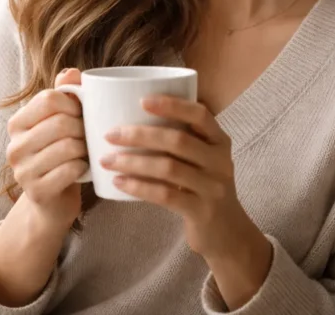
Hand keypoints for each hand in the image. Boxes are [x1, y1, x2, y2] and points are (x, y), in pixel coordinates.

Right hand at [5, 68, 87, 231]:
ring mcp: (22, 171)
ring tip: (86, 151)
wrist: (53, 201)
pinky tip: (83, 168)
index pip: (48, 99)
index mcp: (17, 124)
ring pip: (67, 147)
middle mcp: (14, 146)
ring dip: (85, 149)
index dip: (73, 104)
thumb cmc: (60, 154)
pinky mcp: (36, 192)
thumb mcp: (60, 122)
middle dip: (82, 128)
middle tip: (88, 135)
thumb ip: (65, 94)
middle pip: (60, 123)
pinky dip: (83, 167)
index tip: (81, 114)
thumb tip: (70, 72)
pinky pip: (69, 170)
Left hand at [100, 96, 263, 261]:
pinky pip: (165, 195)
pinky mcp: (201, 211)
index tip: (142, 101)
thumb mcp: (203, 159)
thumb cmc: (204, 187)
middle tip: (110, 134)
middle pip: (178, 140)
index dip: (172, 105)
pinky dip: (139, 187)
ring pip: (168, 168)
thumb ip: (181, 141)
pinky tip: (119, 183)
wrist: (227, 232)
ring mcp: (213, 187)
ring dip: (133, 162)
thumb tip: (133, 118)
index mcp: (220, 141)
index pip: (200, 115)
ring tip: (107, 160)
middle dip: (140, 135)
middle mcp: (220, 161)